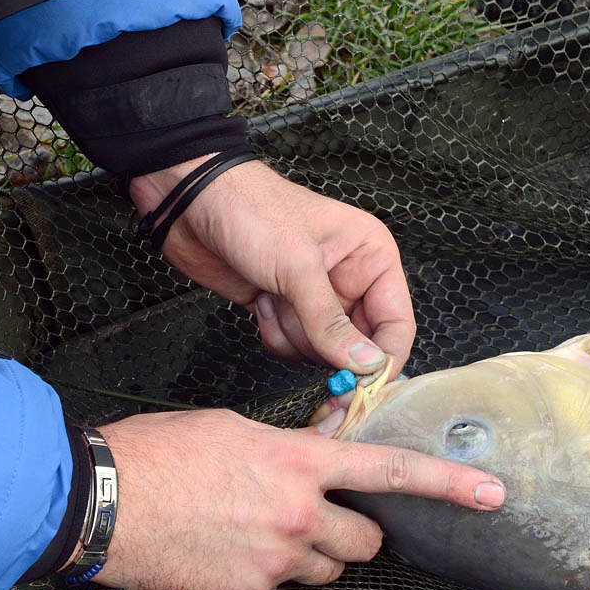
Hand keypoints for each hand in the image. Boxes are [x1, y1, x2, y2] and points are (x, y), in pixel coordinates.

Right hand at [93, 409, 505, 589]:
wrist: (102, 502)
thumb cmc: (159, 454)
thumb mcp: (234, 429)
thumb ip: (288, 448)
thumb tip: (315, 458)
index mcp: (297, 461)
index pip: (389, 469)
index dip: (448, 482)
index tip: (491, 492)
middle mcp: (297, 513)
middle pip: (367, 539)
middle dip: (353, 531)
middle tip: (318, 518)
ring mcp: (275, 560)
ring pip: (328, 569)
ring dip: (312, 555)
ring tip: (260, 532)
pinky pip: (280, 589)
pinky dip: (265, 575)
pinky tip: (226, 552)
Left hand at [130, 156, 413, 376]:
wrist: (193, 204)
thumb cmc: (252, 212)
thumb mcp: (298, 267)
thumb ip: (331, 323)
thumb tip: (366, 365)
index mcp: (371, 256)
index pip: (396, 322)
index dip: (384, 358)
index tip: (364, 386)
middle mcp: (351, 278)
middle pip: (360, 344)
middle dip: (327, 346)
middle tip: (302, 329)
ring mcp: (317, 297)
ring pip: (323, 350)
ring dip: (295, 336)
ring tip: (275, 297)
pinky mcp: (286, 309)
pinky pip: (293, 347)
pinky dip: (276, 334)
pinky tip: (262, 302)